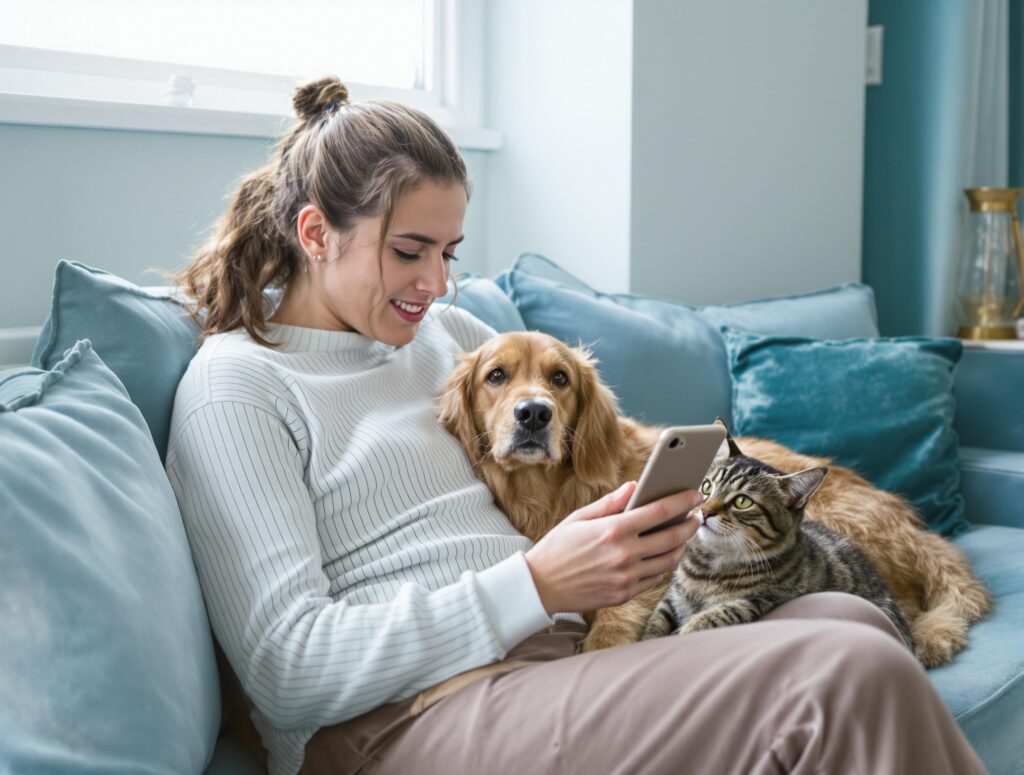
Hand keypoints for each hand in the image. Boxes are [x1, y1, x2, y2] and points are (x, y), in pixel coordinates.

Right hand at [524, 482, 701, 615]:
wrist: (540, 586)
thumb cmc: (557, 548)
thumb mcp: (579, 518)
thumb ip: (610, 503)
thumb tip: (634, 487)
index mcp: (613, 530)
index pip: (659, 512)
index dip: (682, 502)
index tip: (695, 495)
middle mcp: (624, 554)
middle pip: (672, 537)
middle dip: (690, 524)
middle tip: (696, 516)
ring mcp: (626, 577)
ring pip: (669, 561)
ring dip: (681, 546)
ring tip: (682, 536)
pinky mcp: (624, 594)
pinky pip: (655, 579)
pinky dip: (664, 566)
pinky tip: (663, 556)